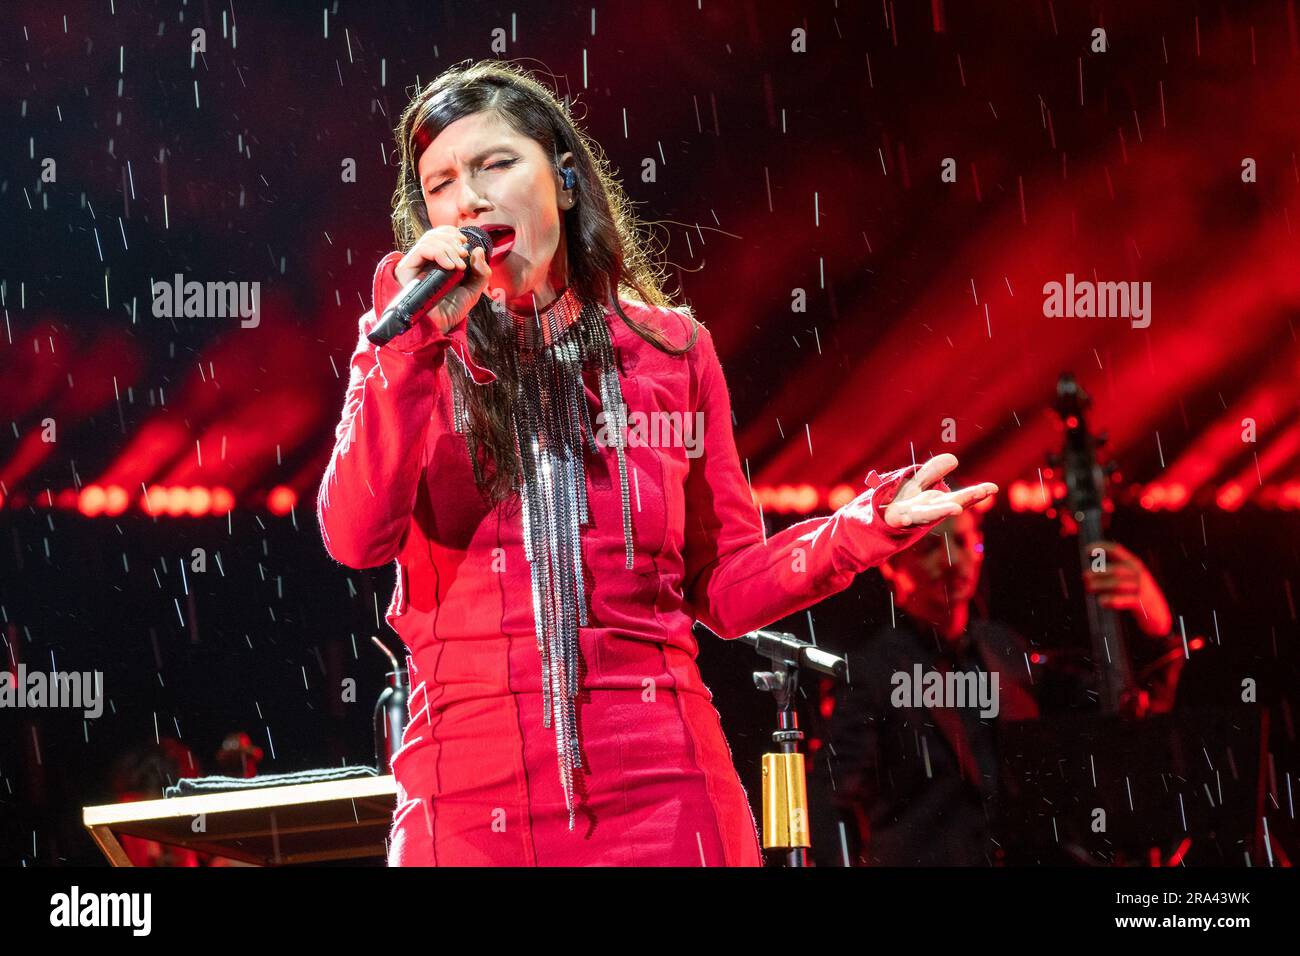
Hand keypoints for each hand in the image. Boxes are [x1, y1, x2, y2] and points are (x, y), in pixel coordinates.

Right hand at [393, 225, 492, 334]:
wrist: (437, 327)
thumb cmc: (451, 310)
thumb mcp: (473, 290)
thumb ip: (481, 272)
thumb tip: (478, 250)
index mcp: (438, 261)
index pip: (441, 234)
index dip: (453, 233)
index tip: (465, 244)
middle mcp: (425, 260)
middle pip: (435, 234)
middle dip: (453, 242)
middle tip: (463, 257)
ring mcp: (415, 263)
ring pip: (429, 240)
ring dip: (448, 248)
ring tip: (458, 266)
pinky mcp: (407, 268)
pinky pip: (421, 249)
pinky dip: (438, 253)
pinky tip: (449, 267)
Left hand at [881, 454, 997, 529]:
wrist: (877, 523)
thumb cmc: (901, 504)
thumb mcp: (917, 485)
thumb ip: (933, 472)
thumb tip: (954, 459)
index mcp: (935, 502)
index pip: (959, 498)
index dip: (976, 493)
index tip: (993, 487)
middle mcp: (927, 511)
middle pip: (948, 505)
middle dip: (966, 498)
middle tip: (983, 492)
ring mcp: (911, 517)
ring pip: (927, 514)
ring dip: (941, 511)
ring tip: (957, 509)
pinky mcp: (893, 519)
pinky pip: (898, 520)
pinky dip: (902, 520)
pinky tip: (903, 519)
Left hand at [1082, 540, 1172, 636]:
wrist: (1157, 613)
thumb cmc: (1136, 593)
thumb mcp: (1129, 577)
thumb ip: (1113, 572)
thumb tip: (1088, 573)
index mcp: (1134, 564)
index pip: (1117, 550)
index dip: (1101, 548)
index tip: (1087, 550)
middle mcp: (1138, 573)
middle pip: (1115, 570)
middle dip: (1098, 573)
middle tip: (1084, 576)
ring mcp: (1140, 588)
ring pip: (1117, 584)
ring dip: (1100, 585)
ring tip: (1089, 588)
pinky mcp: (1140, 602)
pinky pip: (1123, 599)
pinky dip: (1110, 600)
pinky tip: (1101, 601)